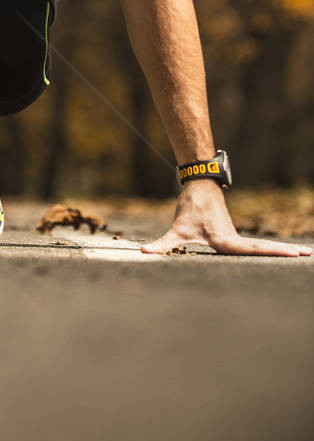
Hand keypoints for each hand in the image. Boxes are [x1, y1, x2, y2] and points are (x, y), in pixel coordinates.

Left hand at [141, 180, 311, 256]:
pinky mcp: (232, 236)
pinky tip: (282, 255)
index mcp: (227, 241)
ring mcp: (235, 238)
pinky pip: (254, 247)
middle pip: (264, 251)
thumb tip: (143, 254)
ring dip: (281, 252)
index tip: (295, 253)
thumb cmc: (190, 207)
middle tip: (309, 255)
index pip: (254, 250)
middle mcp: (235, 240)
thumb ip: (161, 245)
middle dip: (286, 253)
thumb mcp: (176, 229)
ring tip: (306, 255)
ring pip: (261, 249)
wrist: (198, 186)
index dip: (274, 252)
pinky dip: (270, 251)